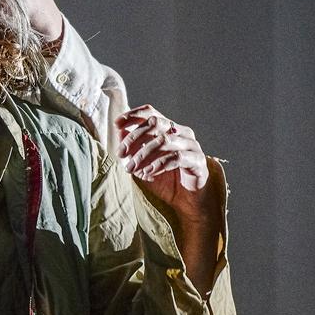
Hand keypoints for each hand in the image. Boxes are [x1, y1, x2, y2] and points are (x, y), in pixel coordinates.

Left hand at [115, 105, 212, 222]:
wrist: (186, 201)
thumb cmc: (164, 179)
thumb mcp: (143, 163)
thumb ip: (133, 148)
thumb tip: (119, 132)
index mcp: (169, 129)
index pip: (151, 113)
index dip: (133, 115)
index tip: (117, 124)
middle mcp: (182, 132)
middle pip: (156, 123)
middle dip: (134, 138)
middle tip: (120, 154)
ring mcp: (192, 146)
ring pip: (164, 140)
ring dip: (143, 155)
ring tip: (132, 169)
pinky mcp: (198, 161)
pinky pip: (176, 157)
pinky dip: (158, 164)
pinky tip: (148, 173)